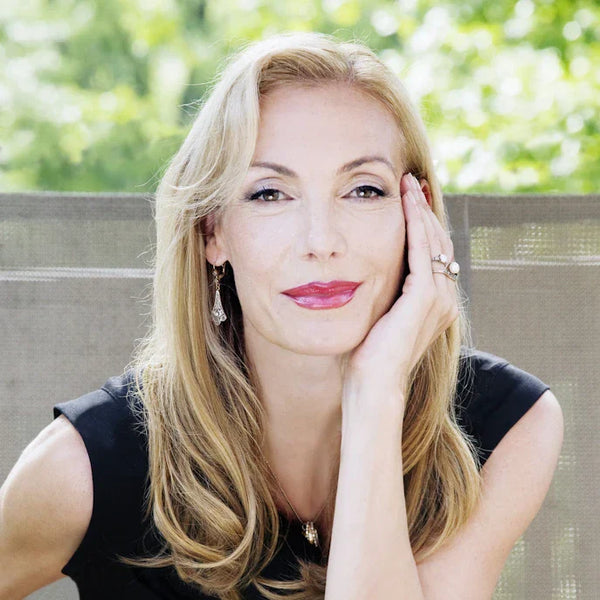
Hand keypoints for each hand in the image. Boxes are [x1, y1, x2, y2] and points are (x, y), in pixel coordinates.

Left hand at [343, 173, 458, 413]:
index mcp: (434, 303)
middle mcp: (444, 299)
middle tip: (411, 182)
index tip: (408, 199)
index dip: (421, 224)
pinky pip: (422, 252)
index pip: (432, 253)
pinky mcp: (425, 299)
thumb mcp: (378, 317)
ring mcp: (438, 299)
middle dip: (423, 210)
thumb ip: (382, 295)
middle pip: (438, 242)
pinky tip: (405, 205)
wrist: (373, 387)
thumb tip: (361, 276)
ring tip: (408, 184)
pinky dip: (415, 226)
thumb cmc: (368, 358)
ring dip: (420, 210)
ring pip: (433, 242)